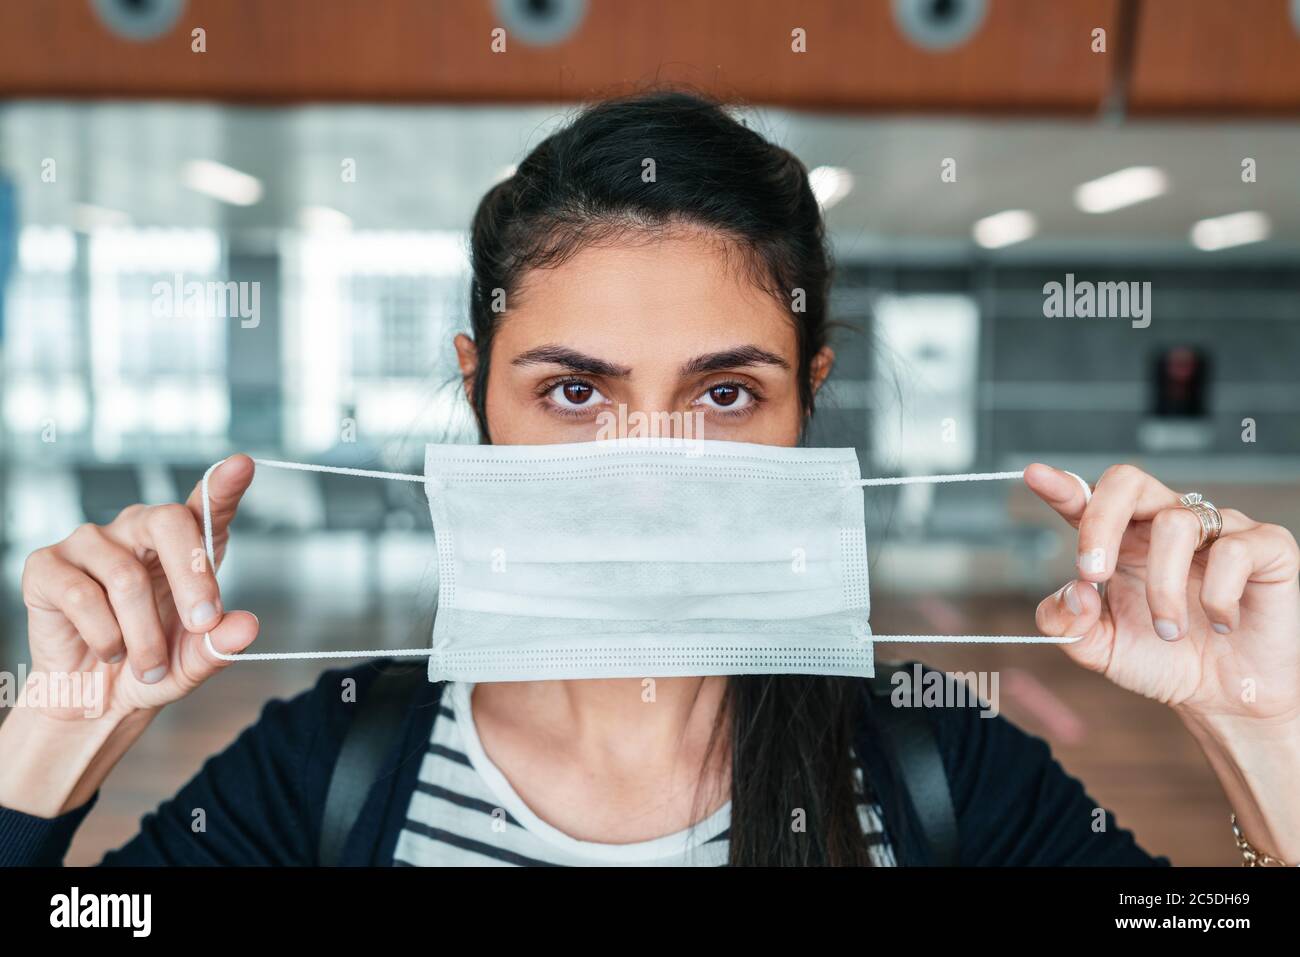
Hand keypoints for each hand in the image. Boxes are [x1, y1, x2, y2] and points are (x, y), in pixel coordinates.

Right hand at [19, 455, 259, 721]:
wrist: (95, 699)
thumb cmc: (150, 667)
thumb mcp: (193, 662)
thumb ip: (220, 643)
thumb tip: (248, 626)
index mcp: (183, 542)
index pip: (206, 504)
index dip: (223, 485)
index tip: (241, 466)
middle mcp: (137, 529)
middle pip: (168, 522)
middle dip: (193, 579)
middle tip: (202, 624)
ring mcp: (89, 542)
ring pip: (126, 578)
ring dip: (144, 635)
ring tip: (148, 666)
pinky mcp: (46, 565)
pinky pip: (82, 597)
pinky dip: (104, 637)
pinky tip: (107, 650)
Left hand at [1025, 463, 1299, 722]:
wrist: (1226, 697)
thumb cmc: (1162, 660)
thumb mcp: (1099, 648)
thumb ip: (1067, 623)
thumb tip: (1075, 590)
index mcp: (1119, 540)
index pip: (1086, 498)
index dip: (1061, 485)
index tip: (1034, 476)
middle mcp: (1163, 524)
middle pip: (1127, 481)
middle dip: (1100, 523)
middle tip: (1093, 573)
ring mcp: (1216, 531)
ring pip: (1176, 524)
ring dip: (1164, 588)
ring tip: (1169, 632)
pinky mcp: (1265, 548)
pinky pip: (1234, 552)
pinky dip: (1219, 597)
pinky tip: (1223, 624)